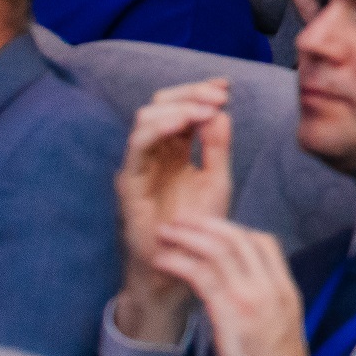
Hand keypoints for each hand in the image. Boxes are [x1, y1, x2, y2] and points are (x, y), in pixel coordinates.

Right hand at [110, 81, 235, 346]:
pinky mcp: (130, 185)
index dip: (200, 92)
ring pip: (145, 120)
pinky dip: (159, 128)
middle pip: (160, 106)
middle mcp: (154, 155)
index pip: (181, 108)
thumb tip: (221, 110)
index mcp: (175, 151)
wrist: (181, 269)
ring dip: (177, 107)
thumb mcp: (217, 181)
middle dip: (190, 94)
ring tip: (205, 108)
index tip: (226, 86)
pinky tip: (184, 122)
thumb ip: (218, 147)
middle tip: (218, 96)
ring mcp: (139, 168)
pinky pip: (137, 148)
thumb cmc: (198, 228)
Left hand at [151, 216, 311, 355]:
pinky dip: (179, 263)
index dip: (234, 230)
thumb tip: (237, 301)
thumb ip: (263, 308)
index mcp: (285, 290)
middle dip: (205, 225)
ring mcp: (252, 299)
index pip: (264, 243)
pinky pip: (202, 277)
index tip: (209, 230)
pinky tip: (162, 261)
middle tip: (178, 222)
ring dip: (187, 238)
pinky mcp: (231, 314)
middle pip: (238, 239)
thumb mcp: (280, 331)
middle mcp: (271, 288)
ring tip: (164, 234)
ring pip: (218, 251)